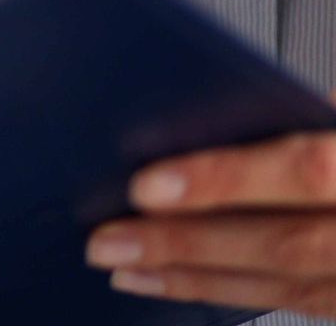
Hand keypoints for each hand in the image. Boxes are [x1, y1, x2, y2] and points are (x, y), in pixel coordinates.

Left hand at [87, 116, 335, 318]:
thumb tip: (210, 109)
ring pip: (287, 285)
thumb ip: (305, 111)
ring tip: (121, 265)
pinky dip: (227, 293)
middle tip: (106, 239)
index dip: (226, 179)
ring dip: (194, 278)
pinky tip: (173, 283)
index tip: (147, 184)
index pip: (305, 170)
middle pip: (284, 243)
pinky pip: (299, 303)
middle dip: (187, 244)